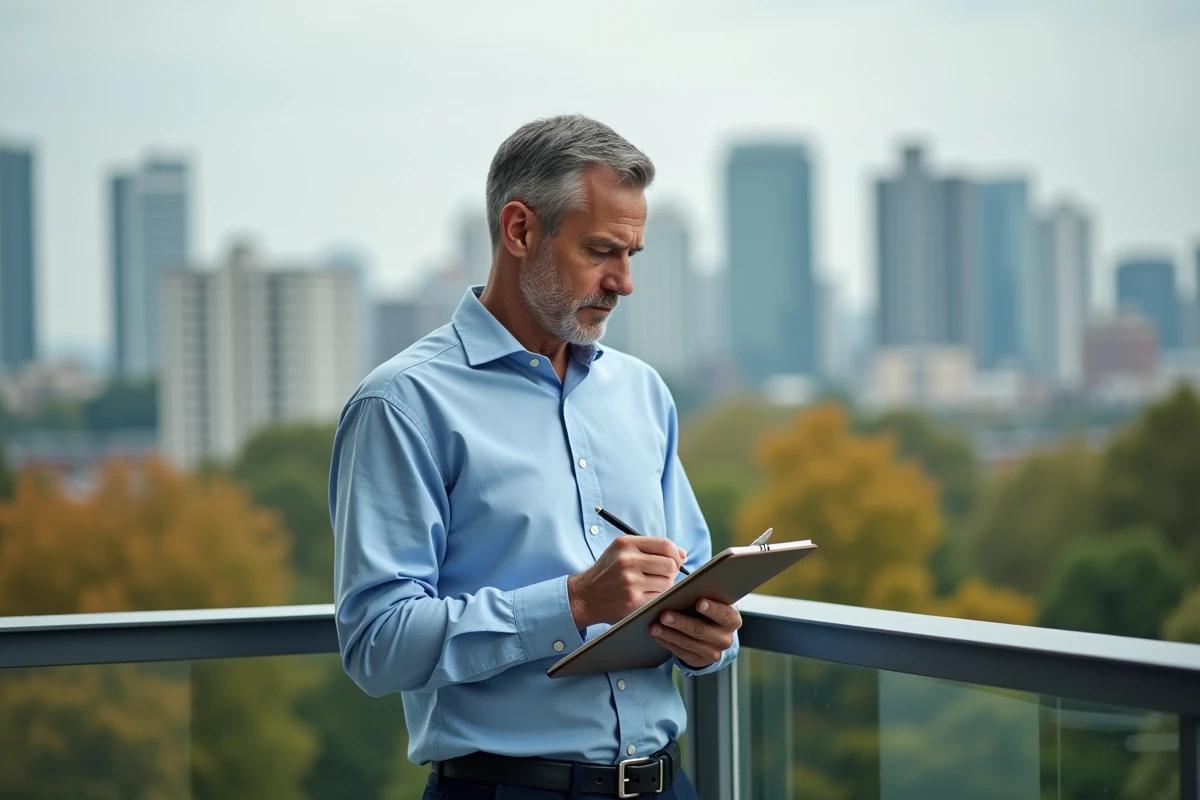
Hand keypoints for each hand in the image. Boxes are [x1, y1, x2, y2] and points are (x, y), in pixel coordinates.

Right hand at [568, 535, 686, 628]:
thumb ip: (651, 549)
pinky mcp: (632, 600)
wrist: (585, 596)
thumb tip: (682, 554)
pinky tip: (645, 595)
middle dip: (672, 571)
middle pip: (670, 564)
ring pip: (667, 582)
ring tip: (650, 586)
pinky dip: (657, 597)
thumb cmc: (608, 572)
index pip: (665, 544)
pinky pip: (659, 597)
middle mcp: (627, 560)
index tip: (677, 560)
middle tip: (663, 575)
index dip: (676, 553)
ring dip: (665, 585)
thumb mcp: (622, 551)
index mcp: (626, 544)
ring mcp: (630, 581)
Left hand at [650, 599, 740, 669]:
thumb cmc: (710, 609)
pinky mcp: (699, 661)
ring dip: (669, 634)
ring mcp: (713, 652)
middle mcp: (725, 639)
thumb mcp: (713, 601)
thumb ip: (703, 596)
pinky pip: (681, 652)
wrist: (713, 633)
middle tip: (664, 615)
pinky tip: (657, 635)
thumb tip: (682, 592)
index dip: (712, 609)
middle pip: (701, 630)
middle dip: (681, 622)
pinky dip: (668, 642)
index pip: (724, 615)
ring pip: (688, 643)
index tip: (698, 603)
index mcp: (732, 620)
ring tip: (654, 626)